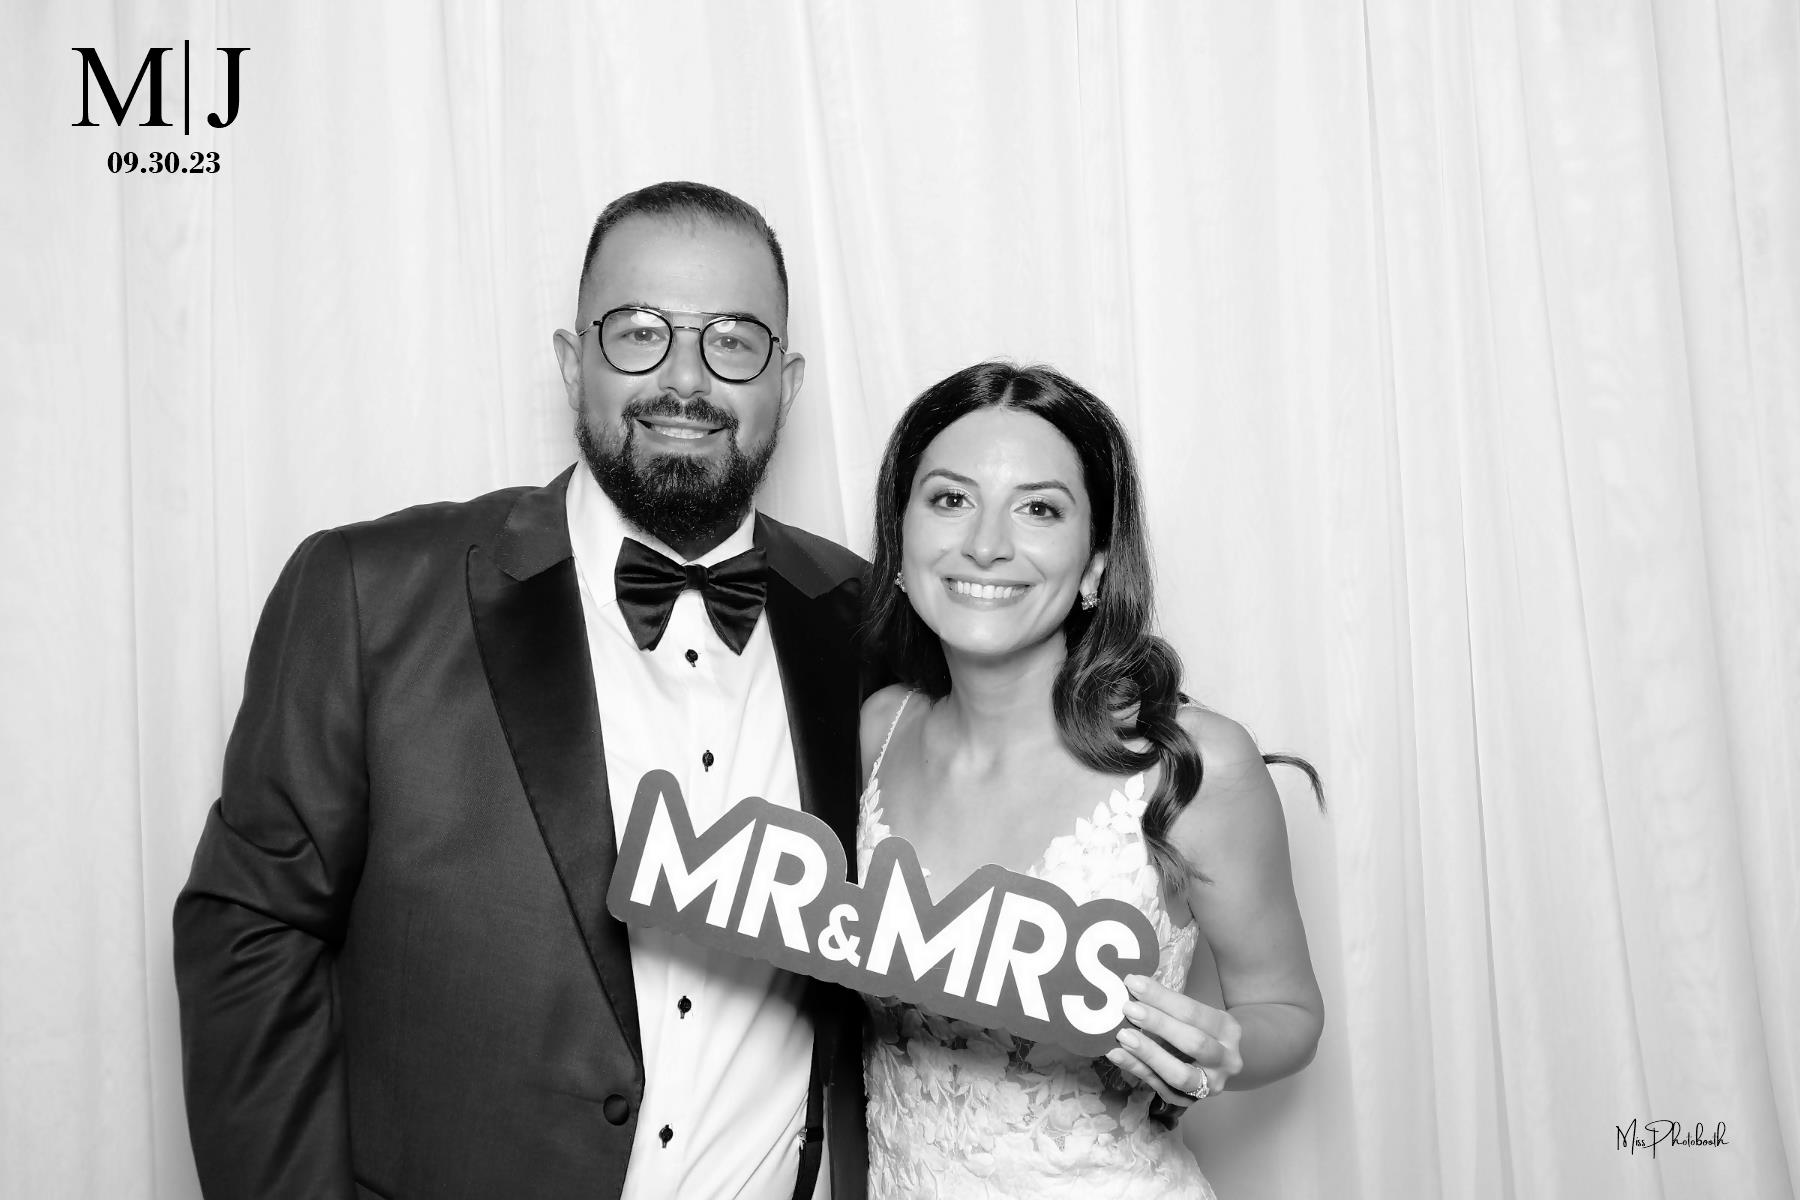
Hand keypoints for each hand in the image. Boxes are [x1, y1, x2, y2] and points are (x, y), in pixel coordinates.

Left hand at [1105, 974, 1243, 1106]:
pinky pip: (1160, 1086)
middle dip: (1158, 1025)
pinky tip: (1117, 1054)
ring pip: (1180, 1074)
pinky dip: (1136, 1069)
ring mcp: (1210, 1085)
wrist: (1220, 1065)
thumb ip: (1170, 1007)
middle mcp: (1226, 1060)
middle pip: (1193, 1043)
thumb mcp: (1197, 1016)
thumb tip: (1132, 988)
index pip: (1194, 1012)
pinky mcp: (1189, 1101)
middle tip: (1128, 1009)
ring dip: (1149, 1054)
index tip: (1133, 984)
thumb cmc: (1200, 1031)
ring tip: (1122, 1036)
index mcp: (1228, 1030)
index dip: (1162, 998)